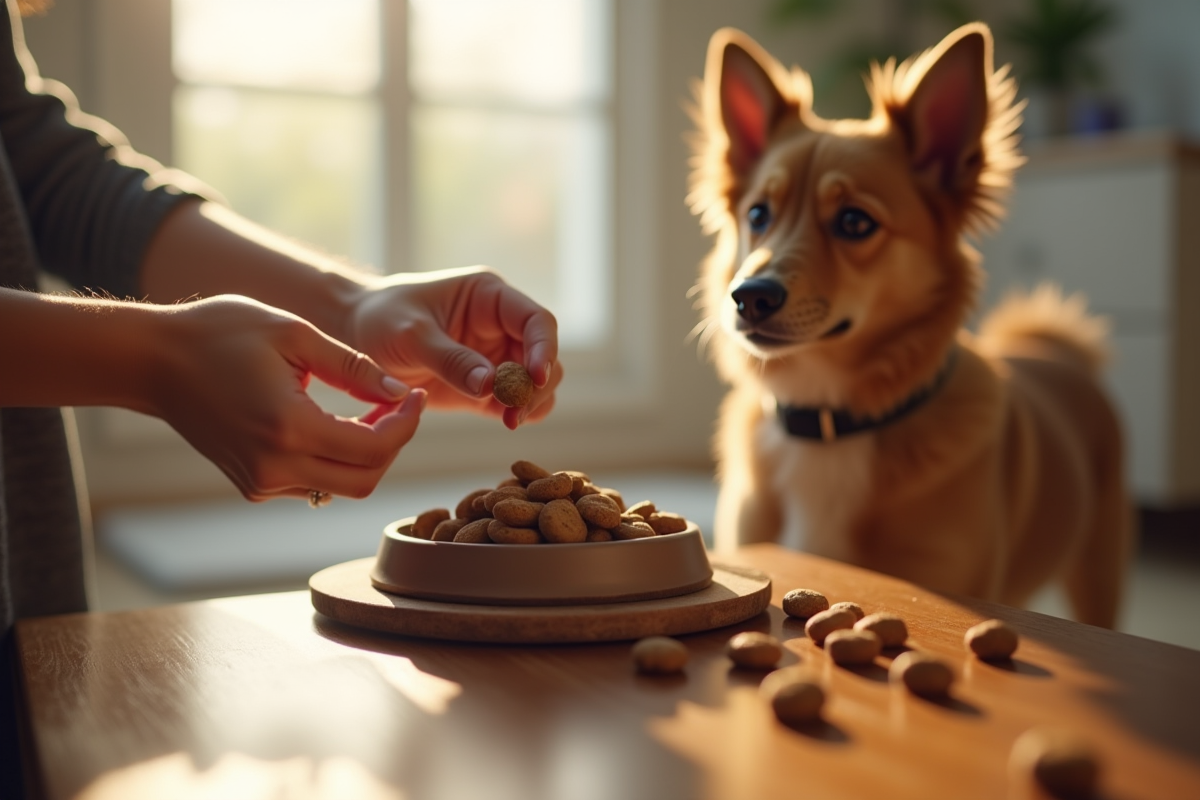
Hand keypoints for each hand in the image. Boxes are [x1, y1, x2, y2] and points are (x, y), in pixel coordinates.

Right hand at [152, 295, 424, 501]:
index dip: (407, 424)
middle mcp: (273, 467)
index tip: (415, 394)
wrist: (154, 361)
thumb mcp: (295, 335)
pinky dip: (337, 459)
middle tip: (398, 403)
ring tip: (370, 408)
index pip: (374, 449)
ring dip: (367, 453)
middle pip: (365, 480)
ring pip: (342, 486)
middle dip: (393, 443)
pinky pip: (314, 484)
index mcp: (286, 428)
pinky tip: (336, 423)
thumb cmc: (221, 334)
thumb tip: (402, 392)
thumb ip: (354, 368)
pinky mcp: (252, 485)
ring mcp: (260, 482)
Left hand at [346, 266, 561, 429]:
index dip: (543, 348)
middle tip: (515, 410)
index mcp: (489, 297)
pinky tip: (505, 421)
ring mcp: (496, 356)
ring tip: (509, 420)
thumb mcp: (410, 335)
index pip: (536, 320)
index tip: (533, 379)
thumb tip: (491, 384)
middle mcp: (501, 325)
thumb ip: (450, 358)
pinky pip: (517, 401)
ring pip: (537, 382)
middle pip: (544, 354)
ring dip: (532, 401)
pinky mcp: (485, 387)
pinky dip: (519, 412)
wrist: (355, 336)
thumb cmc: (380, 320)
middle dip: (537, 383)